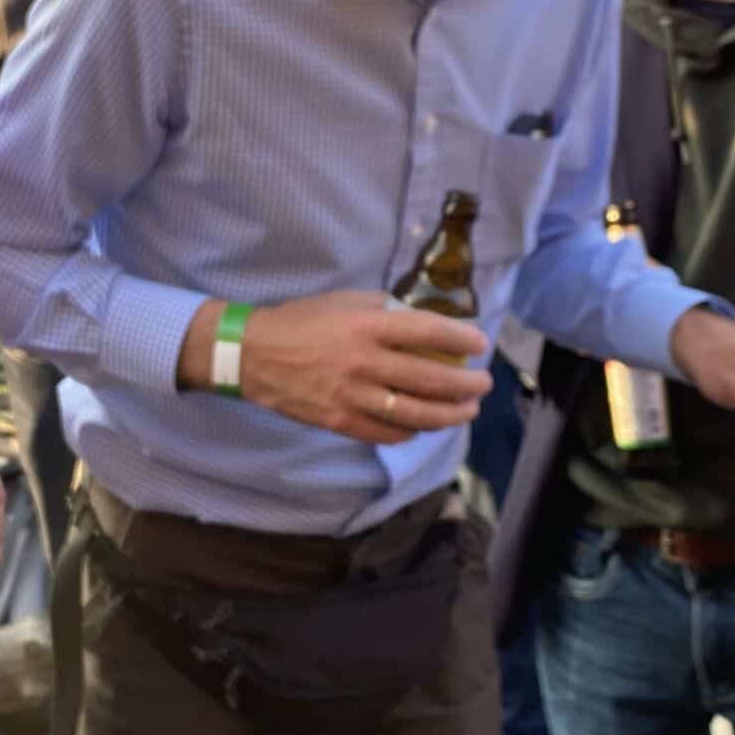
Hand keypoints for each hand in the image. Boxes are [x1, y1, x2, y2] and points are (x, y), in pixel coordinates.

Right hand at [185, 291, 490, 444]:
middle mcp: (364, 363)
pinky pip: (388, 433)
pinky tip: (423, 424)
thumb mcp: (342, 301)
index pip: (428, 333)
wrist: (251, 356)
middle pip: (431, 380)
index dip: (462, 340)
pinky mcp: (341, 422)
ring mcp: (353, 398)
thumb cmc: (299, 321)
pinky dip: (412, 430)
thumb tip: (422, 318)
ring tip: (466, 410)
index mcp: (366, 326)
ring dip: (450, 415)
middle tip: (483, 384)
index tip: (480, 344)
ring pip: (416, 414)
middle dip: (467, 385)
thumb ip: (383, 309)